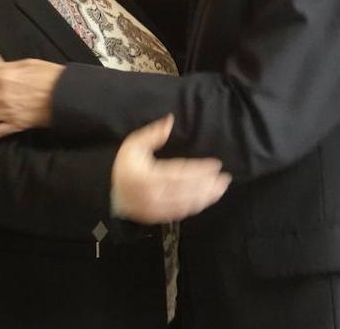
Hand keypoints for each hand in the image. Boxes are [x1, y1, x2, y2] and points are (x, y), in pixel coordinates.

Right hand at [111, 115, 231, 223]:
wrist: (114, 196)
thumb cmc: (126, 168)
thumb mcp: (133, 145)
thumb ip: (152, 134)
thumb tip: (170, 121)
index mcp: (147, 177)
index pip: (178, 173)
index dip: (199, 169)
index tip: (216, 165)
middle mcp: (153, 195)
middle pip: (186, 191)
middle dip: (208, 185)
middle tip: (225, 178)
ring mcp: (156, 209)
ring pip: (186, 204)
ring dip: (206, 197)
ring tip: (221, 188)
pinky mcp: (159, 217)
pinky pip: (181, 213)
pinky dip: (196, 206)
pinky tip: (207, 199)